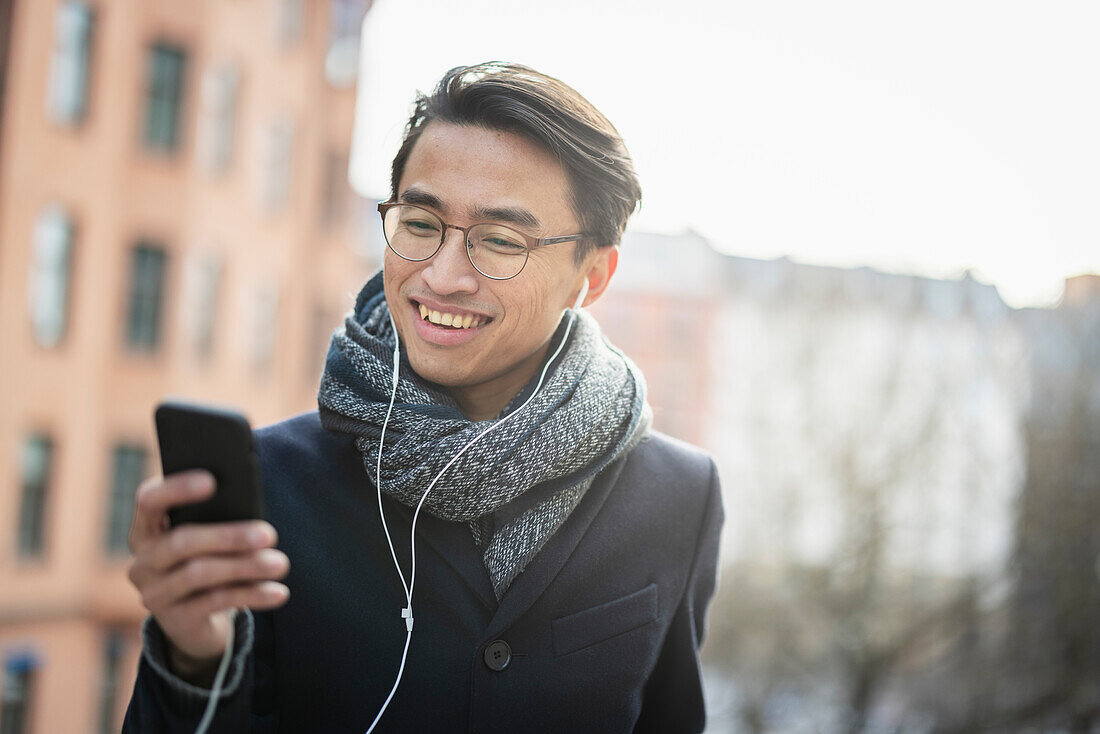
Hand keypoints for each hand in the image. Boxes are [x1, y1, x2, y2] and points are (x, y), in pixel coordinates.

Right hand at [127, 470, 289, 682]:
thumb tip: (252, 511)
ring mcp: (155, 594)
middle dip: (228, 536)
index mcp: (147, 529)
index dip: (176, 489)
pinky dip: (252, 594)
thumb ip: (219, 519)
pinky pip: (216, 602)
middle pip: (180, 542)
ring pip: (200, 574)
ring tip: (280, 563)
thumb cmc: (209, 560)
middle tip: (269, 534)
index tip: (212, 481)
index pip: (149, 501)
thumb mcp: (210, 538)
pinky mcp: (176, 621)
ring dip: (246, 566)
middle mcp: (143, 561)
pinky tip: (278, 591)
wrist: (198, 620)